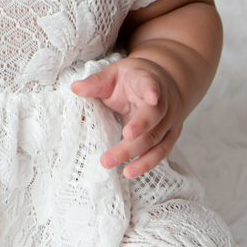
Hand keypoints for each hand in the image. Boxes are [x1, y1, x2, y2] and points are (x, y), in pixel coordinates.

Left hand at [71, 57, 183, 179]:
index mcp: (148, 80)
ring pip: (157, 139)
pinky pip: (161, 151)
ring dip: (139, 156)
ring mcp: (170, 120)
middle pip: (153, 118)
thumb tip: (76, 88)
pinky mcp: (171, 135)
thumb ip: (97, 82)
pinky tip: (132, 172)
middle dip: (135, 136)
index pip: (151, 84)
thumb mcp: (114, 73)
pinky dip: (148, 163)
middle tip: (113, 154)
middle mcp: (164, 102)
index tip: (152, 97)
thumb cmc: (134, 79)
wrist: (164, 82)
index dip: (152, 91)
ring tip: (123, 171)